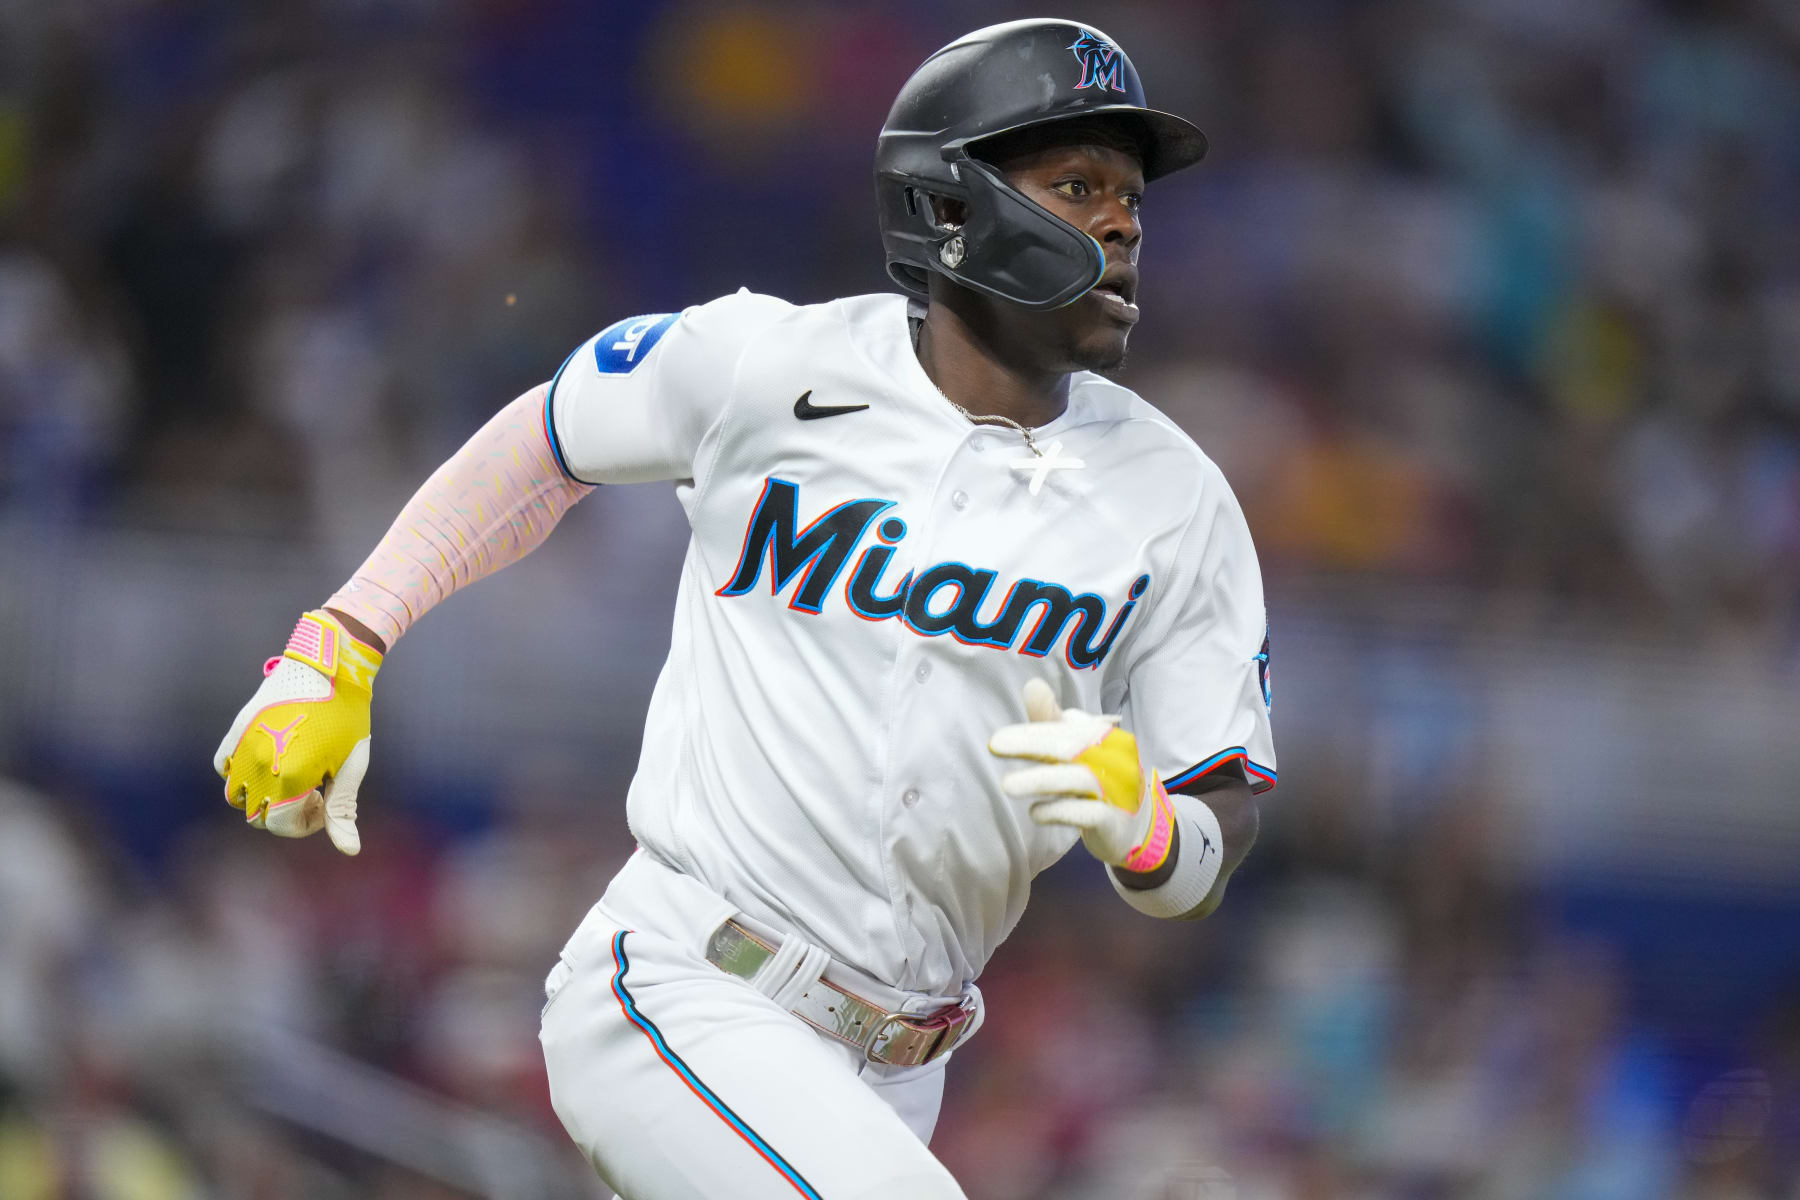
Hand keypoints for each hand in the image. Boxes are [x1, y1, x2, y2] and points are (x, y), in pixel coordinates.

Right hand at [213, 610, 382, 854]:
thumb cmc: (347, 717)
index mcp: (288, 777)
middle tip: (312, 788)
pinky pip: (224, 767)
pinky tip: (268, 761)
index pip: (281, 825)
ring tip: (289, 776)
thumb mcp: (351, 765)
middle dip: (285, 811)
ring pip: (235, 795)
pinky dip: (240, 773)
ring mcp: (242, 747)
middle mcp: (257, 766)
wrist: (328, 666)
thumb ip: (342, 809)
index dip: (306, 823)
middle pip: (258, 815)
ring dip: (259, 796)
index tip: (324, 801)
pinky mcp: (235, 730)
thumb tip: (349, 850)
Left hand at [987, 678, 1174, 871]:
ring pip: (1079, 777)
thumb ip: (1052, 721)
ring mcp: (1116, 789)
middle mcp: (1113, 758)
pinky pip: (1086, 813)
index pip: (1067, 728)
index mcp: (1103, 736)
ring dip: (1040, 779)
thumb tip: (1032, 685)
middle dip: (1032, 744)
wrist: (1133, 825)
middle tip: (995, 747)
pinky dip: (1058, 811)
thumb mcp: (1075, 749)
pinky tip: (1035, 812)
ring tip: (1007, 785)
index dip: (1032, 732)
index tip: (997, 739)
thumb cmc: (1096, 779)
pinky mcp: (1113, 820)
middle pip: (1072, 746)